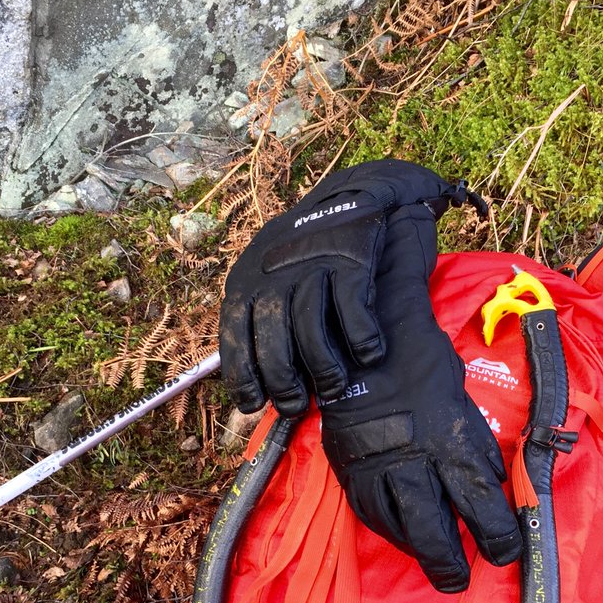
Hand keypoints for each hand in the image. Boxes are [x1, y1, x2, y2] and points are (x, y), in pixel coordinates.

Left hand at [219, 159, 483, 416]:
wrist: (352, 197)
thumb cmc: (306, 254)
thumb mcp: (268, 277)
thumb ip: (261, 318)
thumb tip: (258, 376)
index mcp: (246, 280)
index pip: (234, 334)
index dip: (242, 375)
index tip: (252, 405)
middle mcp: (274, 273)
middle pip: (272, 338)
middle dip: (282, 380)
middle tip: (294, 405)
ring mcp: (313, 266)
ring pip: (311, 329)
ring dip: (322, 368)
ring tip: (331, 388)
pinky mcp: (351, 261)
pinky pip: (354, 310)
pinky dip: (362, 339)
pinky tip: (368, 356)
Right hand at [319, 207, 521, 591]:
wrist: (369, 346)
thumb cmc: (427, 369)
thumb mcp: (466, 408)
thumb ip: (477, 452)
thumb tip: (493, 489)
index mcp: (453, 446)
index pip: (483, 507)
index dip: (500, 538)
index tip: (506, 552)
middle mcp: (416, 464)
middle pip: (434, 532)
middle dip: (451, 564)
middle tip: (459, 582)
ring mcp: (378, 469)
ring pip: (398, 529)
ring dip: (418, 552)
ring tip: (433, 565)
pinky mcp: (351, 469)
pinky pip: (370, 513)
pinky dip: (388, 530)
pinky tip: (400, 536)